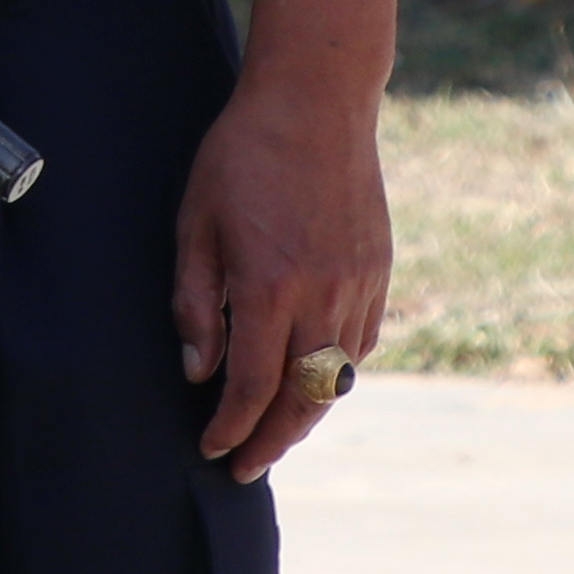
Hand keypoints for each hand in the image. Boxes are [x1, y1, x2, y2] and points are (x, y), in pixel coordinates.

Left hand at [174, 64, 388, 482]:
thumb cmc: (240, 156)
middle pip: (303, 397)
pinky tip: (313, 379)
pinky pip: (360, 343)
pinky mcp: (379, 274)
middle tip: (245, 468)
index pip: (253, 385)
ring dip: (307, 412)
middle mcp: (323, 297)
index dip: (231, 426)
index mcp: (270, 286)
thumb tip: (198, 370)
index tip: (212, 448)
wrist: (316, 105)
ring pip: (337, 376)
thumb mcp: (195, 222)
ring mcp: (359, 287)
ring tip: (275, 433)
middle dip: (273, 441)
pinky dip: (335, 372)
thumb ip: (195, 300)